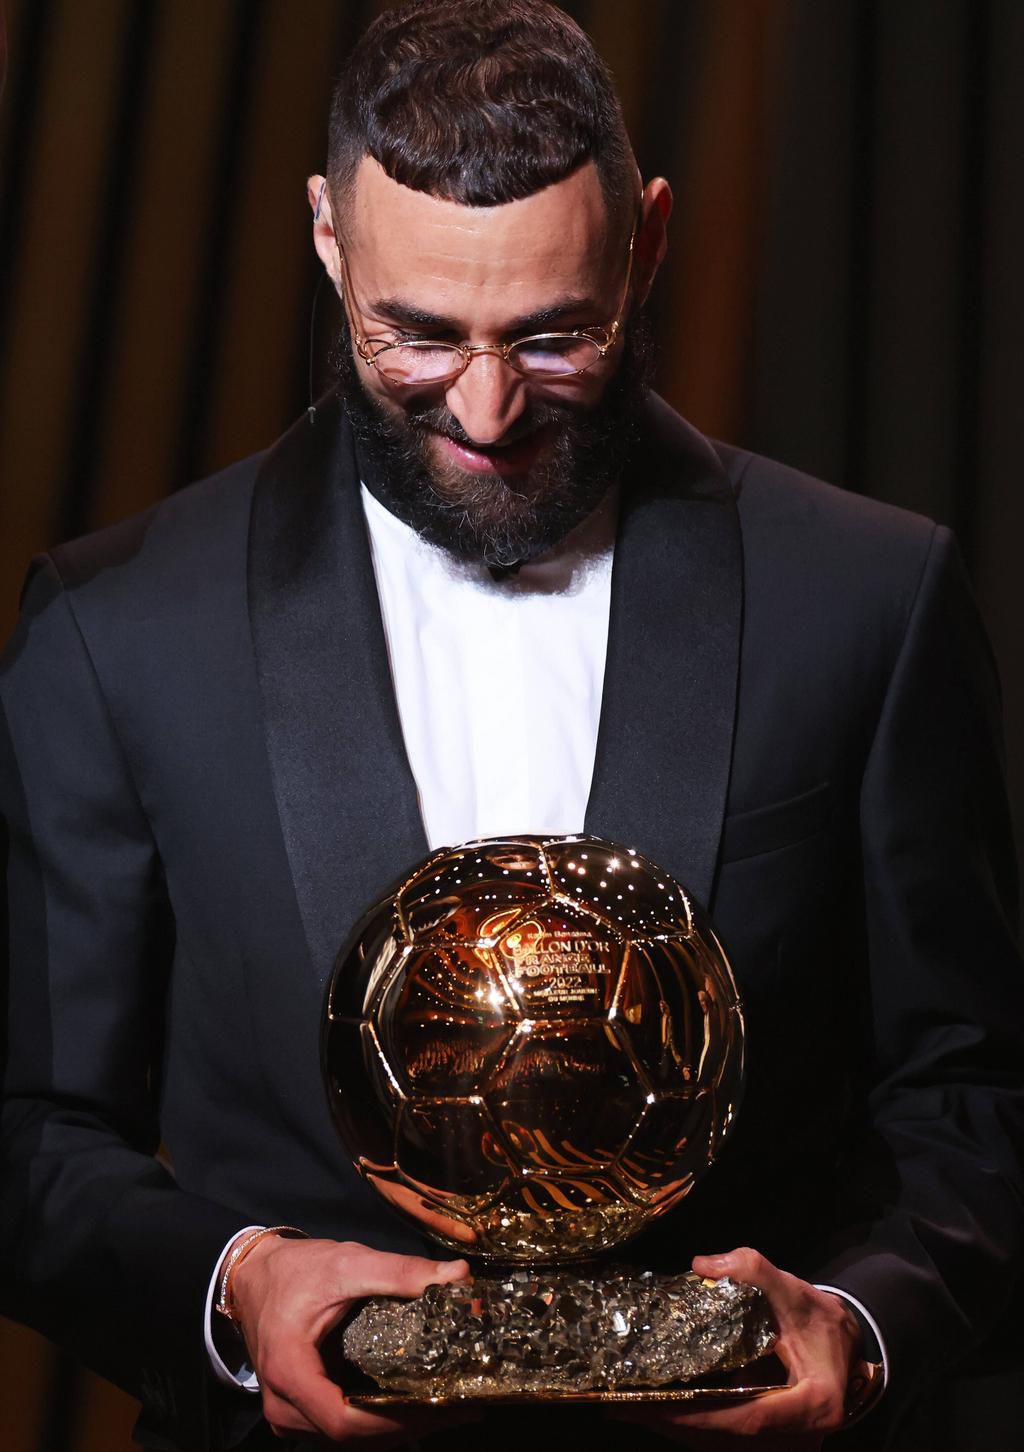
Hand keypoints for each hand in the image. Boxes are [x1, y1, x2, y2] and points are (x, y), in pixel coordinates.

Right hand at [229, 1234, 470, 1443]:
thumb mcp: (348, 1262)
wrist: (255, 1274)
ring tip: (445, 1407)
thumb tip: (457, 1276)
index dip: (394, 1420)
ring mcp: (288, 1412)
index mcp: (289, 1372)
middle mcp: (283, 1405)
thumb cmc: (296, 1269)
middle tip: (457, 1406)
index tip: (440, 1405)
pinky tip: (413, 1404)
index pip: (344, 1419)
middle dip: (405, 1424)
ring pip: (346, 1436)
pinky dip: (376, 1419)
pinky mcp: (297, 1409)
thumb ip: (400, 1271)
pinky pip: (340, 1424)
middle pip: (349, 1434)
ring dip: (394, 1426)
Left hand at [612, 1247, 861, 1447]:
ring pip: (724, 1445)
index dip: (704, 1416)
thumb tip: (701, 1264)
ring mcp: (786, 1445)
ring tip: (628, 1410)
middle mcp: (800, 1437)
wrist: (845, 1346)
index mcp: (813, 1404)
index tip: (662, 1406)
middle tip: (624, 1408)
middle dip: (675, 1425)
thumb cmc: (820, 1321)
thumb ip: (753, 1271)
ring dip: (677, 1429)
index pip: (750, 1417)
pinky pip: (726, 1439)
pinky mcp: (771, 1443)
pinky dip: (693, 1427)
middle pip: (729, 1439)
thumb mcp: (793, 1289)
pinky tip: (657, 1411)